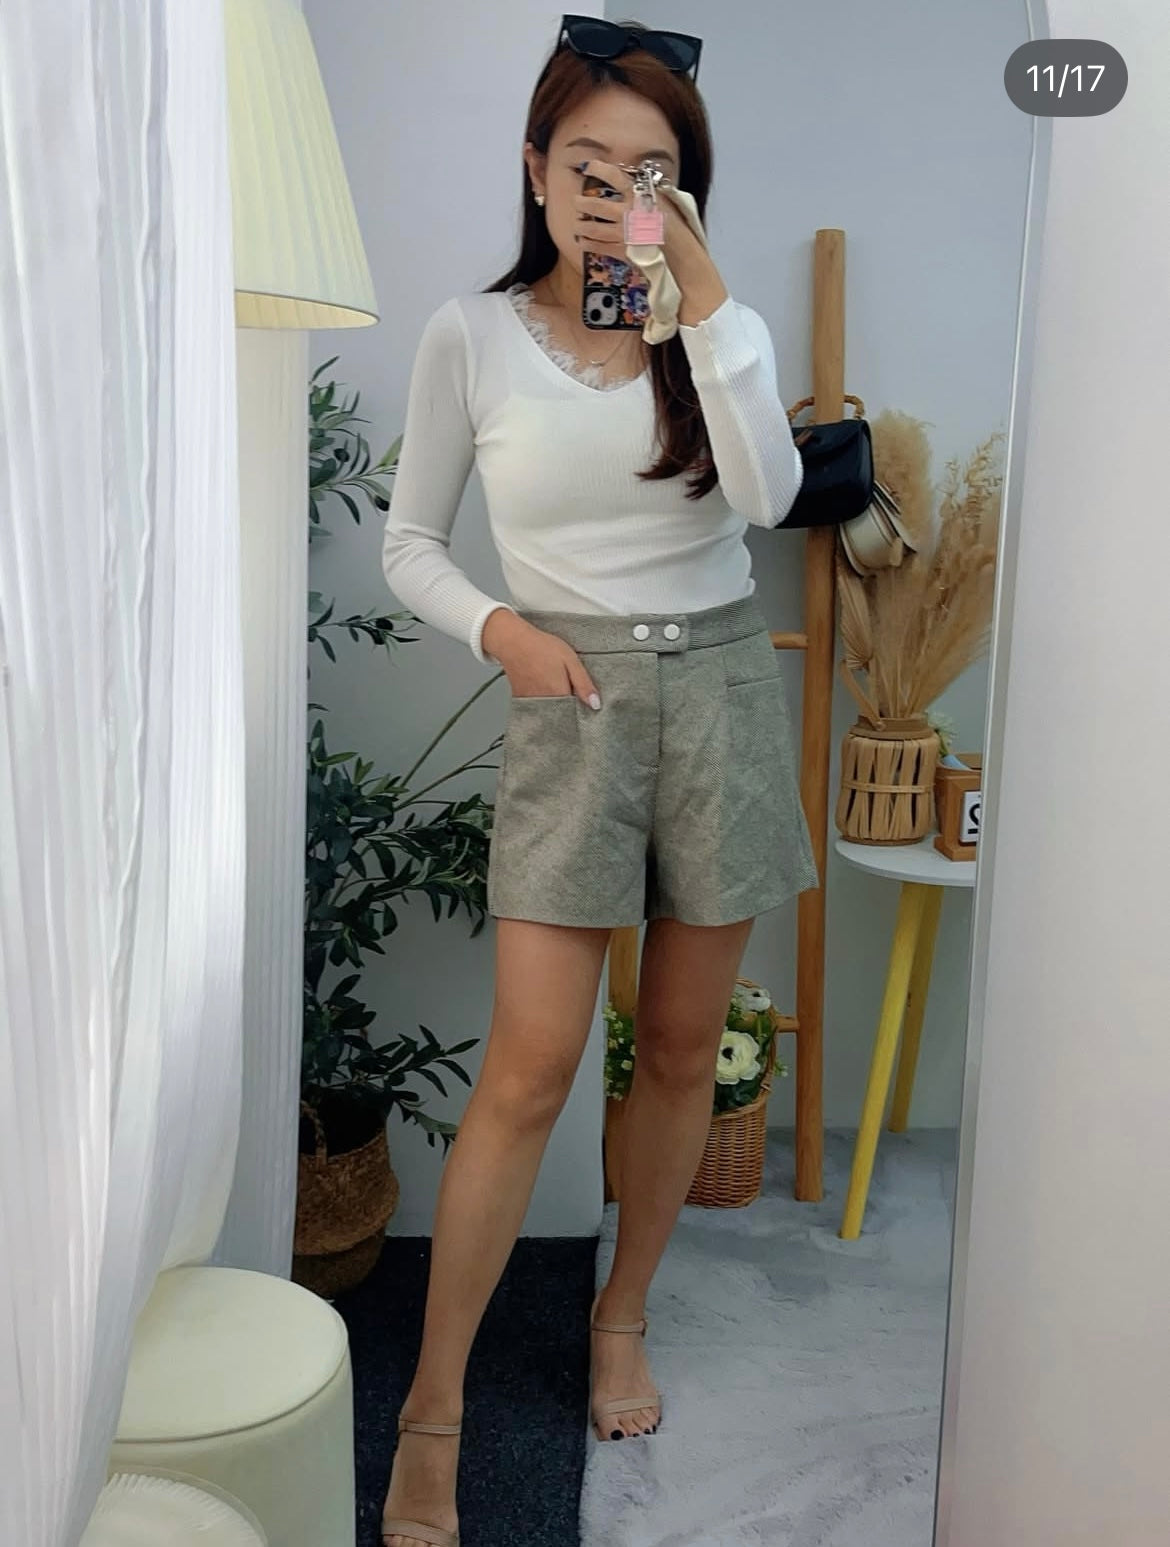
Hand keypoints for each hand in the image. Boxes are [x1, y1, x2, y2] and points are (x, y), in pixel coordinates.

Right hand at [482, 608, 601, 709]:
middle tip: (569, 693)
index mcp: (559, 694)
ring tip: (554, 688)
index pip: (575, 715)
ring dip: (555, 708)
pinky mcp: (521, 700)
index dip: (581, 712)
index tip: (583, 705)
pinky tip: (544, 690)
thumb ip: (583, 684)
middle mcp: (544, 702)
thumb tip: (595, 704)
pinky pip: (536, 709)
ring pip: (548, 714)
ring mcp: (531, 702)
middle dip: (568, 712)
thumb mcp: (571, 660)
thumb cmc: (541, 647)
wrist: (513, 642)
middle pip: (561, 717)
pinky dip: (542, 704)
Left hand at [572, 159, 722, 311]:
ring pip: (594, 228)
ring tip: (577, 225)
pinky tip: (582, 242)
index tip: (588, 165)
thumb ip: (650, 193)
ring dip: (583, 226)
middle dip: (583, 204)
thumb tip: (638, 186)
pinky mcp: (622, 251)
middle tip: (576, 202)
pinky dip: (588, 244)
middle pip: (597, 205)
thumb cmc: (679, 227)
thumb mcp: (668, 201)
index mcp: (640, 195)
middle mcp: (628, 212)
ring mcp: (623, 233)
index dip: (599, 169)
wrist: (681, 254)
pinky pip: (599, 247)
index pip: (615, 177)